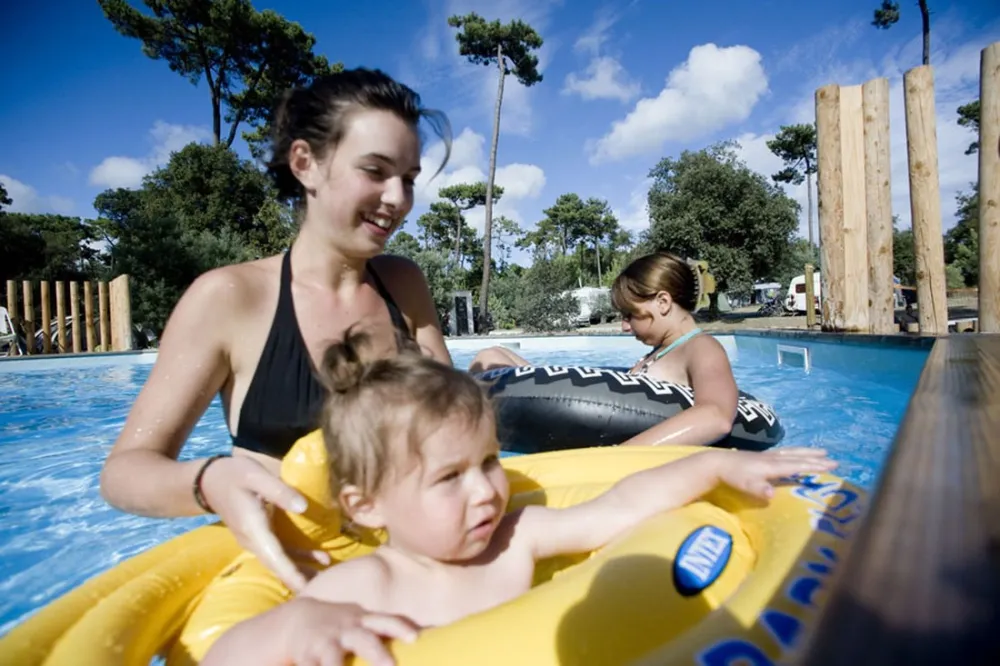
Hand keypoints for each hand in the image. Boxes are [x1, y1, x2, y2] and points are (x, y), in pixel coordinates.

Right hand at [199, 455, 315, 591]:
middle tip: (325, 590)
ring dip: (302, 571)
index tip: (307, 589)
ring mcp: (256, 541)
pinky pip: (279, 554)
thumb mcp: (257, 477)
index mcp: (254, 528)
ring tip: (327, 576)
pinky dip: (298, 559)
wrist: (211, 481)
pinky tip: (317, 559)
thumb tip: (304, 507)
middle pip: (278, 566)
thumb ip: (280, 491)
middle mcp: (254, 541)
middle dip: (300, 580)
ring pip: (280, 562)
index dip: (292, 574)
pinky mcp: (260, 538)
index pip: (275, 557)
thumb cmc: (235, 475)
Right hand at [282, 598, 418, 665]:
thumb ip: (385, 630)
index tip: (414, 637)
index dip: (400, 627)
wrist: (297, 620)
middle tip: (390, 665)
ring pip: (332, 659)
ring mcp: (325, 643)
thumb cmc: (341, 626)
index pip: (386, 622)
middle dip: (377, 653)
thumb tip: (424, 640)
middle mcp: (346, 631)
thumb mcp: (361, 622)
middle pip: (364, 640)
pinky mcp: (306, 657)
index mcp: (363, 622)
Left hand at [717, 447, 837, 499]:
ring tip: (822, 452)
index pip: (797, 465)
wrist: (718, 463)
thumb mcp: (746, 485)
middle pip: (798, 457)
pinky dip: (795, 453)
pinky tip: (797, 455)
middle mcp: (773, 458)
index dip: (814, 466)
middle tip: (834, 460)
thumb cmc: (733, 476)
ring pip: (792, 452)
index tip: (831, 465)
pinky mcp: (763, 456)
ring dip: (808, 452)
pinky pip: (785, 452)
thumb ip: (759, 489)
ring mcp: (768, 456)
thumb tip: (772, 494)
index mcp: (772, 466)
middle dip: (816, 459)